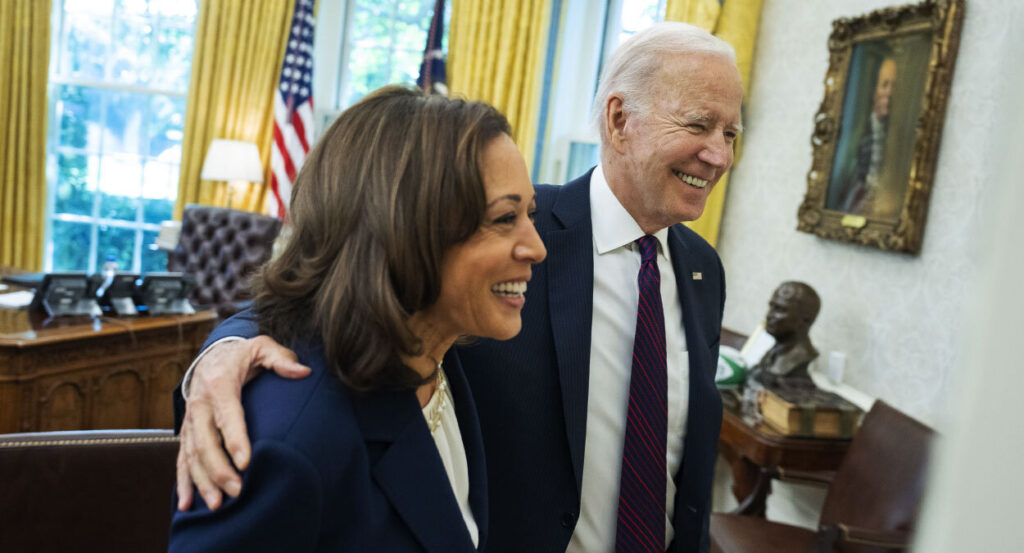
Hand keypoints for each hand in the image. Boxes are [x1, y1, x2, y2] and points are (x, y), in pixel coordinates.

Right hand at [176, 336, 309, 510]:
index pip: (227, 415)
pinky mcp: (188, 431)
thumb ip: (281, 359)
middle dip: (219, 469)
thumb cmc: (242, 355)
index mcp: (220, 384)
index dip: (235, 439)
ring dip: (202, 481)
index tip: (246, 463)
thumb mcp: (262, 347)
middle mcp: (200, 404)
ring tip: (216, 505)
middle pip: (206, 441)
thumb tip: (303, 372)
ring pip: (192, 454)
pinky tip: (185, 504)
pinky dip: (183, 482)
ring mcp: (191, 420)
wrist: (212, 355)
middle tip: (237, 491)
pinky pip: (181, 458)